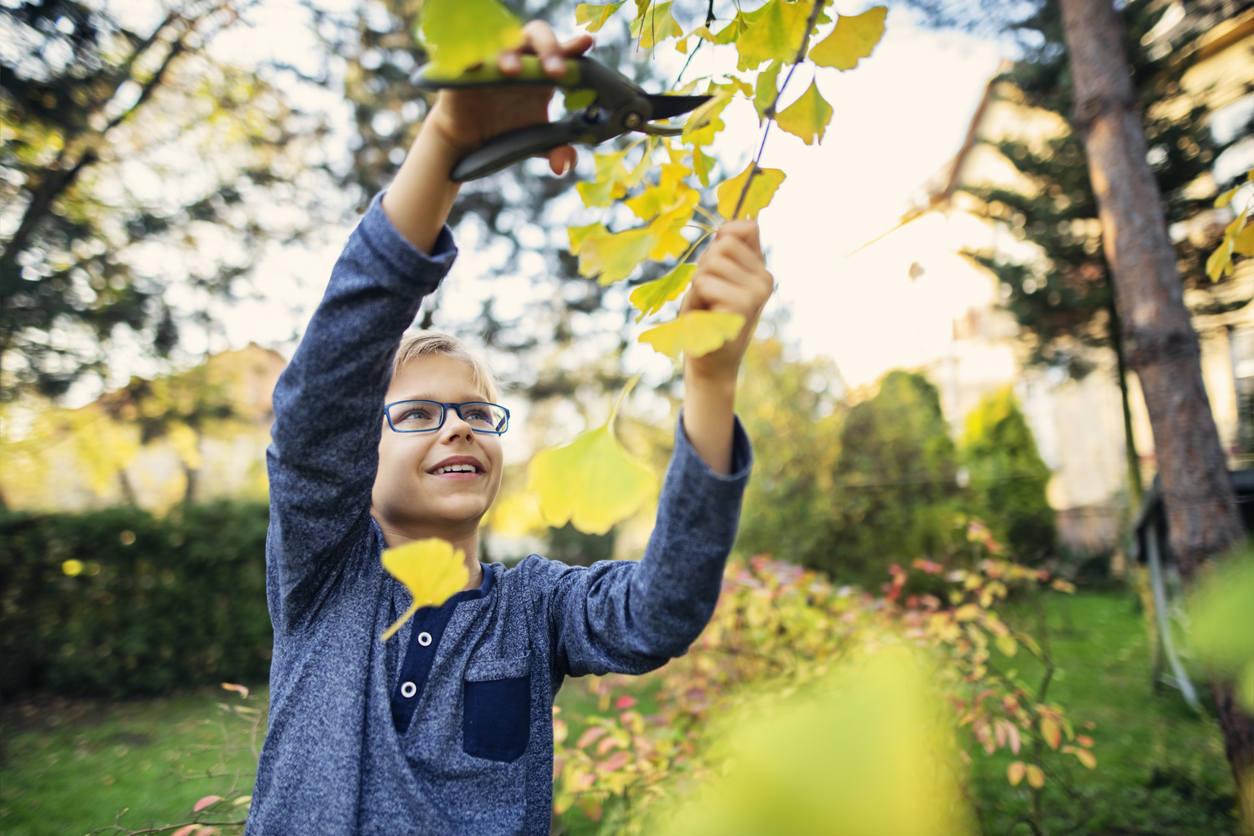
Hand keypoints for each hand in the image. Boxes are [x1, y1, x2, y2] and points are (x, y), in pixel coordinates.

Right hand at [424, 22, 593, 175]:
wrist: (469, 140)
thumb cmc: (508, 131)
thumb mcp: (535, 143)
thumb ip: (556, 150)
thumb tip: (563, 165)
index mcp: (544, 72)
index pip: (563, 52)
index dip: (574, 46)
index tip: (586, 43)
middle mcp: (521, 58)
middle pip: (538, 35)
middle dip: (550, 49)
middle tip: (557, 72)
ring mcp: (494, 59)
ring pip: (503, 41)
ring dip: (510, 53)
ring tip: (514, 72)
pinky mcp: (467, 68)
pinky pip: (469, 53)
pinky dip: (474, 56)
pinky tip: (477, 65)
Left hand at [681, 221, 773, 384]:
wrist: (709, 363)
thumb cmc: (707, 318)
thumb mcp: (714, 278)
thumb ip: (721, 253)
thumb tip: (724, 227)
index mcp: (760, 270)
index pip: (747, 227)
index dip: (723, 237)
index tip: (714, 266)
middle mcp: (765, 279)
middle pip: (724, 243)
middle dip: (704, 266)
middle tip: (706, 295)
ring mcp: (757, 292)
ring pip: (711, 263)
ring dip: (698, 285)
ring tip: (706, 307)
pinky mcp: (743, 305)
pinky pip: (704, 283)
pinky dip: (696, 299)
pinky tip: (707, 318)